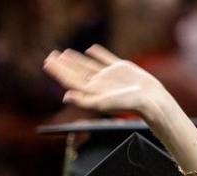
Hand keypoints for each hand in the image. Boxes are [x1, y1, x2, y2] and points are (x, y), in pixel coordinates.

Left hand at [43, 45, 165, 119]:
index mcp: (91, 92)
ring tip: (64, 54)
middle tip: (50, 56)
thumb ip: (83, 100)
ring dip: (75, 59)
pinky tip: (91, 49)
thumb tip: (65, 96)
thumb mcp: (102, 103)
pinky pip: (105, 58)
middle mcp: (97, 84)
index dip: (57, 72)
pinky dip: (97, 53)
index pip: (69, 80)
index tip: (47, 63)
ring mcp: (108, 76)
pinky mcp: (120, 68)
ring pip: (87, 65)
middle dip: (62, 65)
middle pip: (75, 72)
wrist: (149, 98)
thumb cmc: (126, 104)